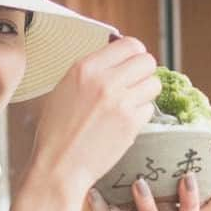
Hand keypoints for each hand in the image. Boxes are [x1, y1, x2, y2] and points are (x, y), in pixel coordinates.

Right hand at [30, 36, 159, 193]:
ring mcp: (121, 102)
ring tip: (130, 103)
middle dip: (143, 72)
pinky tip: (124, 122)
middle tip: (134, 84)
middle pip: (147, 61)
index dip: (134, 54)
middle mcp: (105, 80)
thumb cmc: (57, 131)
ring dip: (145, 93)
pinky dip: (141, 115)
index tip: (131, 63)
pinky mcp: (131, 124)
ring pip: (153, 84)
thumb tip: (116, 59)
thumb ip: (92, 71)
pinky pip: (149, 109)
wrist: (59, 165)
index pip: (129, 44)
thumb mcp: (65, 89)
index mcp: (85, 67)